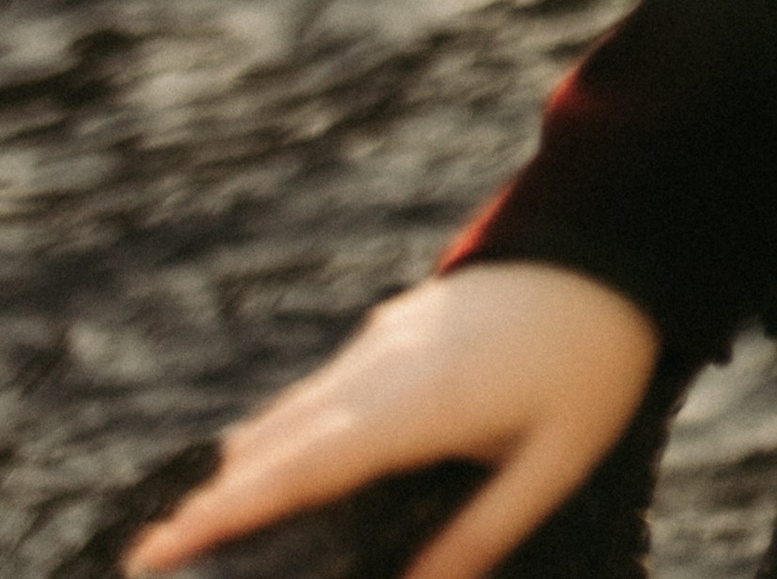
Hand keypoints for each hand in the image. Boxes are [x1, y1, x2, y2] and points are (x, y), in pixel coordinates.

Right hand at [125, 264, 658, 578]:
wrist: (615, 239)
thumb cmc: (597, 357)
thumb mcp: (557, 460)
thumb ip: (483, 531)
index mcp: (417, 404)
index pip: (301, 471)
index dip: (229, 514)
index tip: (164, 548)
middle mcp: (385, 367)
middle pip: (280, 442)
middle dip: (215, 500)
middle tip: (153, 555)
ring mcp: (389, 337)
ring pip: (299, 408)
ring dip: (247, 462)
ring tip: (198, 518)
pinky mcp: (401, 323)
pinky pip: (327, 384)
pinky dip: (288, 425)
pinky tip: (274, 450)